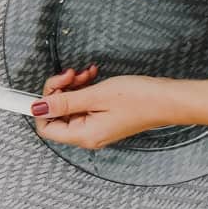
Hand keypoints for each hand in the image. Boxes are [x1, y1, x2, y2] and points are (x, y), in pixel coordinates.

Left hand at [32, 68, 179, 149]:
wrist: (169, 99)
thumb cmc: (141, 99)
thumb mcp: (96, 96)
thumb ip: (64, 102)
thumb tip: (38, 107)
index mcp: (84, 135)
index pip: (46, 127)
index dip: (41, 106)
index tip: (43, 88)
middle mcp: (88, 134)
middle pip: (57, 113)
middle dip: (59, 90)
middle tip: (69, 74)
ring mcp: (96, 125)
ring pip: (70, 105)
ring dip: (72, 86)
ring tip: (84, 74)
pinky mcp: (103, 116)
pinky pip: (83, 102)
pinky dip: (84, 87)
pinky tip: (91, 76)